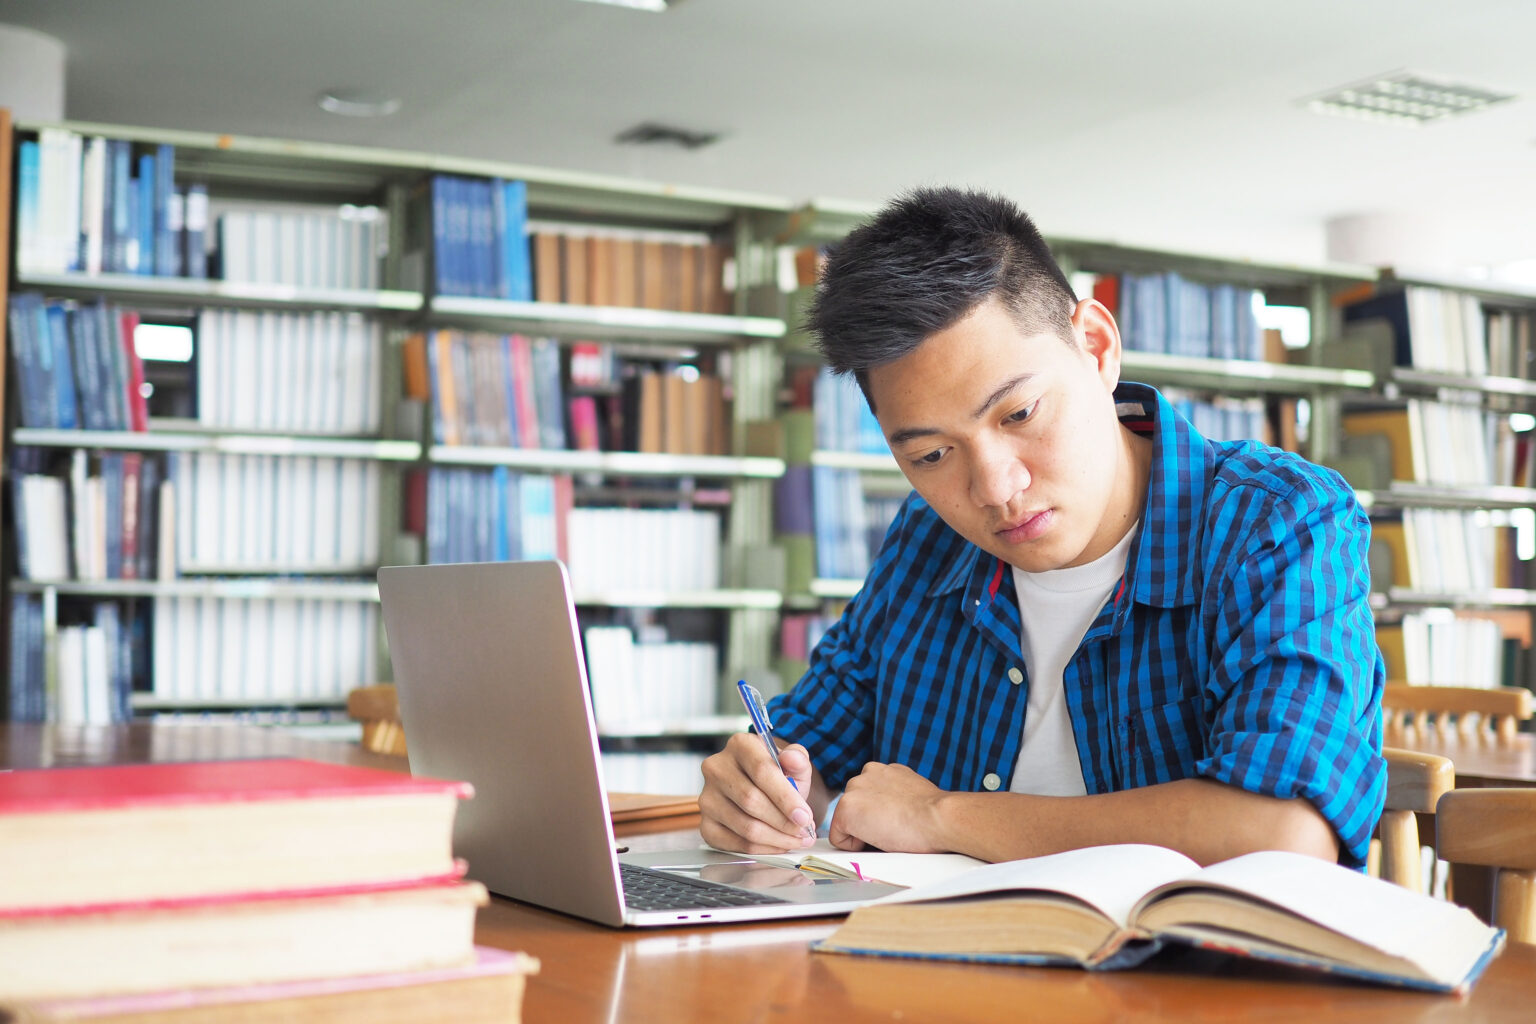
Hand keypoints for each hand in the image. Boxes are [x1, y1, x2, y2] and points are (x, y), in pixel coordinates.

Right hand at [699, 732, 817, 853]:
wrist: (763, 790)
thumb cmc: (779, 776)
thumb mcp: (794, 763)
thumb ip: (798, 759)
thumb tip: (793, 759)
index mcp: (740, 745)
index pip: (761, 771)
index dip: (785, 798)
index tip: (805, 817)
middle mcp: (716, 768)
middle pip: (751, 800)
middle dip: (783, 822)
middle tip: (805, 831)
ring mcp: (707, 798)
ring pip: (745, 826)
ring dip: (776, 838)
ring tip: (796, 839)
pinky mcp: (706, 825)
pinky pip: (735, 844)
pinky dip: (762, 848)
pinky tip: (778, 844)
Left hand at [828, 762, 947, 852]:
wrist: (938, 818)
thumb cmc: (934, 815)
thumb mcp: (912, 794)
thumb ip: (895, 796)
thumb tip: (891, 812)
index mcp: (884, 770)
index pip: (869, 798)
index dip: (881, 817)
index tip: (898, 821)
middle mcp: (866, 773)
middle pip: (857, 809)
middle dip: (869, 822)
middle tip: (895, 828)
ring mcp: (854, 789)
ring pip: (847, 822)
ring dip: (863, 832)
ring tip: (889, 831)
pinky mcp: (845, 809)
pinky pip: (839, 838)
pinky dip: (855, 846)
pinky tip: (879, 838)